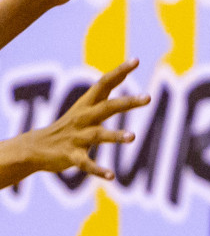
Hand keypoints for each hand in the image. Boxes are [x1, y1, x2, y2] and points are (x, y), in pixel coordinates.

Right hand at [13, 59, 144, 182]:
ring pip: (98, 135)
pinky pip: (86, 163)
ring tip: (132, 137)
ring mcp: (77, 137)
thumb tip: (118, 78)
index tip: (135, 60)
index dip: (120, 72)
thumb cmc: (67, 128)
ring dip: (115, 136)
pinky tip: (112, 176)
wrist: (35, 148)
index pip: (104, 83)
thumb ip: (103, 99)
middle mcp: (83, 118)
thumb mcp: (84, 110)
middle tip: (148, 97)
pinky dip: (99, 170)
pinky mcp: (71, 156)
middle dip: (127, 102)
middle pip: (107, 107)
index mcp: (86, 105)